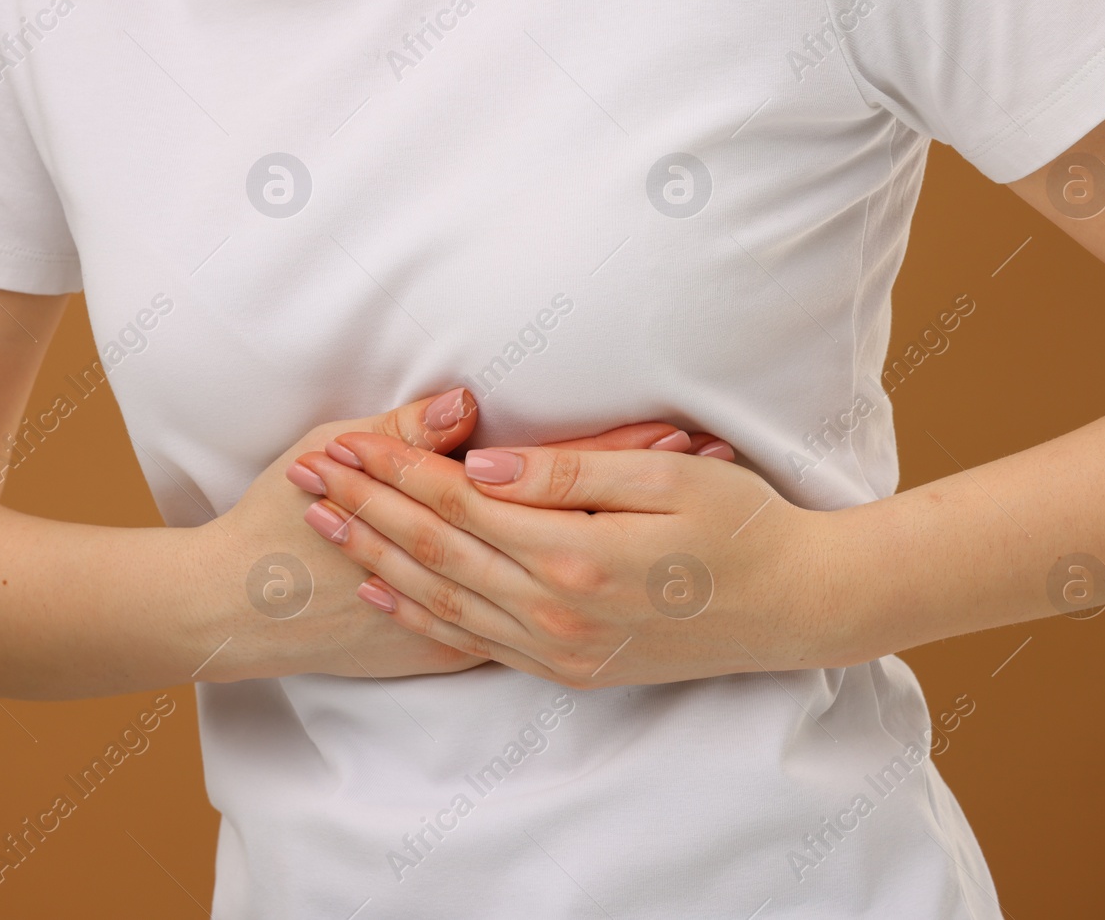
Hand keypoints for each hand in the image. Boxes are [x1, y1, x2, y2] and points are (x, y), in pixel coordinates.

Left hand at [288, 428, 857, 688]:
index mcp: (575, 555)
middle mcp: (554, 611)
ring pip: (440, 598)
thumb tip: (484, 463)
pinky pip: (472, 641)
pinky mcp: (568, 667)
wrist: (796, 610)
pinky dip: (419, 615)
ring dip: (376, 557)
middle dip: (366, 507)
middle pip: (436, 550)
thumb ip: (572, 471)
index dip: (397, 467)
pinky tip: (383, 593)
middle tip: (308, 474)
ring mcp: (558, 647)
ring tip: (323, 523)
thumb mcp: (672, 478)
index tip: (345, 438)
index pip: (460, 502)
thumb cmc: (744, 528)